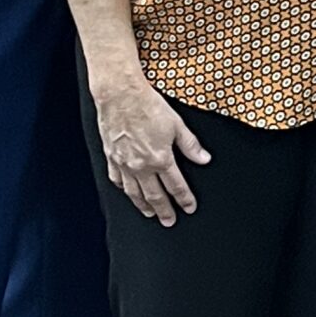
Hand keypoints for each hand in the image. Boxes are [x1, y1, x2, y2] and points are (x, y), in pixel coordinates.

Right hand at [92, 68, 212, 225]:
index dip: (184, 199)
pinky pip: (117, 180)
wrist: (120, 95)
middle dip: (164, 210)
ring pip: (134, 193)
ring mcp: (124, 163)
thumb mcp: (177, 124)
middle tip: (169, 221)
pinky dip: (124, 189)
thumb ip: (190, 145)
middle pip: (155, 195)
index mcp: (160, 158)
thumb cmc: (148, 105)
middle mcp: (141, 166)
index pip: (176, 186)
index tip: (189, 208)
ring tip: (150, 214)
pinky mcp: (112, 157)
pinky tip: (128, 193)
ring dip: (143, 206)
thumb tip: (204, 159)